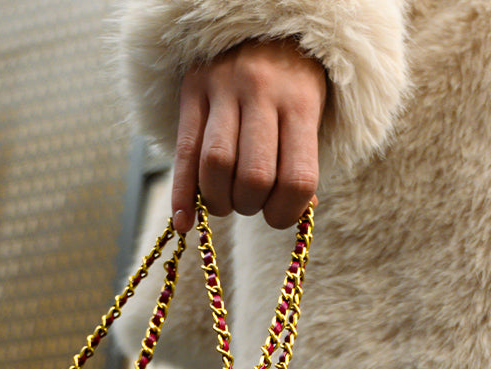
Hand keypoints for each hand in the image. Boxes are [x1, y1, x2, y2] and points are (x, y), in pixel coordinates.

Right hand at [172, 39, 326, 231]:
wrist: (262, 24)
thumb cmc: (290, 85)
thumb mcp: (308, 116)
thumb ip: (300, 163)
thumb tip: (296, 214)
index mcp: (301, 102)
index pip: (296, 179)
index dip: (286, 213)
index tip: (278, 217)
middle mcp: (263, 91)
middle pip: (253, 177)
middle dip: (249, 206)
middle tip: (249, 203)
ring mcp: (224, 87)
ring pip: (215, 166)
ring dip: (219, 201)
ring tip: (224, 201)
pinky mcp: (193, 89)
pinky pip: (184, 153)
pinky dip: (182, 195)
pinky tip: (184, 222)